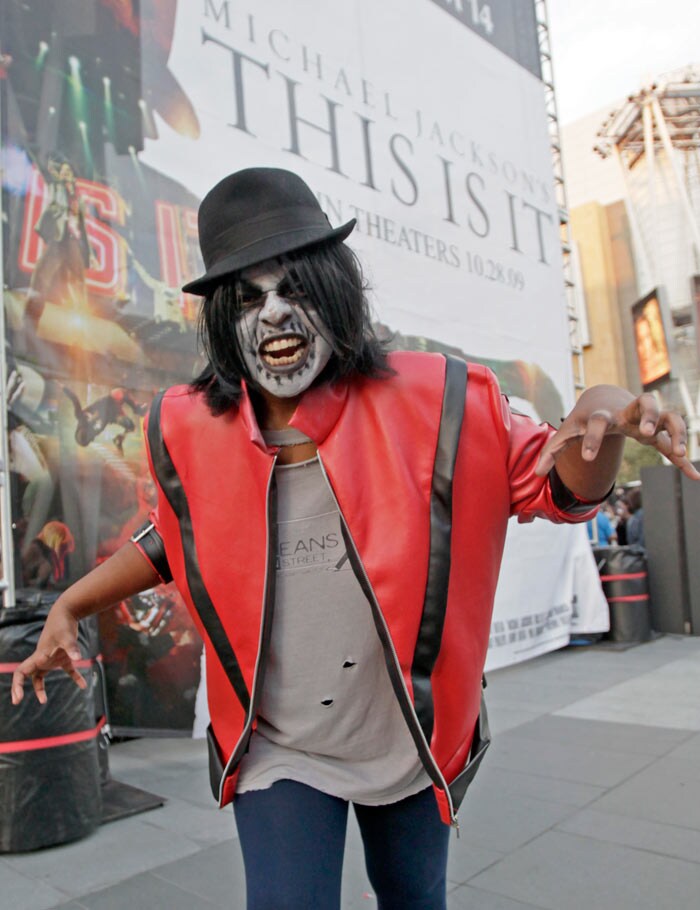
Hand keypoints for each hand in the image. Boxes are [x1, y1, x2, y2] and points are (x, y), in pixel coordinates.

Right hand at [11, 602, 86, 704]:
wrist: (67, 612)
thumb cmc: (63, 624)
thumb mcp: (67, 637)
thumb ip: (72, 648)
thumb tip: (79, 659)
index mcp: (39, 656)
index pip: (21, 672)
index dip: (17, 685)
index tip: (18, 697)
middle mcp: (42, 658)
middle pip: (27, 675)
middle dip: (21, 688)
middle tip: (17, 701)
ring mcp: (52, 657)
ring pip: (41, 676)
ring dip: (40, 688)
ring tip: (44, 701)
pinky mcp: (63, 655)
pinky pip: (67, 670)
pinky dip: (75, 677)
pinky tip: (83, 685)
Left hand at [536, 385, 699, 480]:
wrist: (603, 398)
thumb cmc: (584, 418)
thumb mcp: (567, 432)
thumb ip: (552, 451)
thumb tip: (537, 474)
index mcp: (602, 414)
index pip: (598, 422)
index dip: (593, 439)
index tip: (588, 459)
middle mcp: (628, 411)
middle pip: (646, 402)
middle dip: (650, 416)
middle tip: (650, 435)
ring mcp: (646, 418)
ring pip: (669, 416)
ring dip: (676, 431)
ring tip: (678, 453)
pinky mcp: (658, 430)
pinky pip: (675, 440)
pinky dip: (684, 458)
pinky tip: (694, 476)